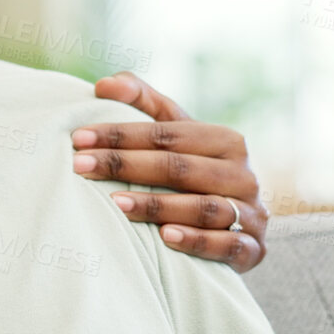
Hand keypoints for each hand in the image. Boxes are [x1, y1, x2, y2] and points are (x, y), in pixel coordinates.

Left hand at [72, 72, 267, 272]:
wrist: (239, 221)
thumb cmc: (194, 169)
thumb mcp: (176, 133)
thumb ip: (143, 102)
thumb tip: (104, 85)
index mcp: (226, 140)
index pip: (166, 134)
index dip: (120, 135)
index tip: (78, 138)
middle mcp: (244, 174)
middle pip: (179, 168)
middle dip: (126, 166)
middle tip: (81, 167)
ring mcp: (252, 213)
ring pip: (203, 207)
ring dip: (157, 206)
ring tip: (114, 203)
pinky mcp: (254, 249)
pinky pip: (228, 245)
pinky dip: (197, 240)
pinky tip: (164, 237)